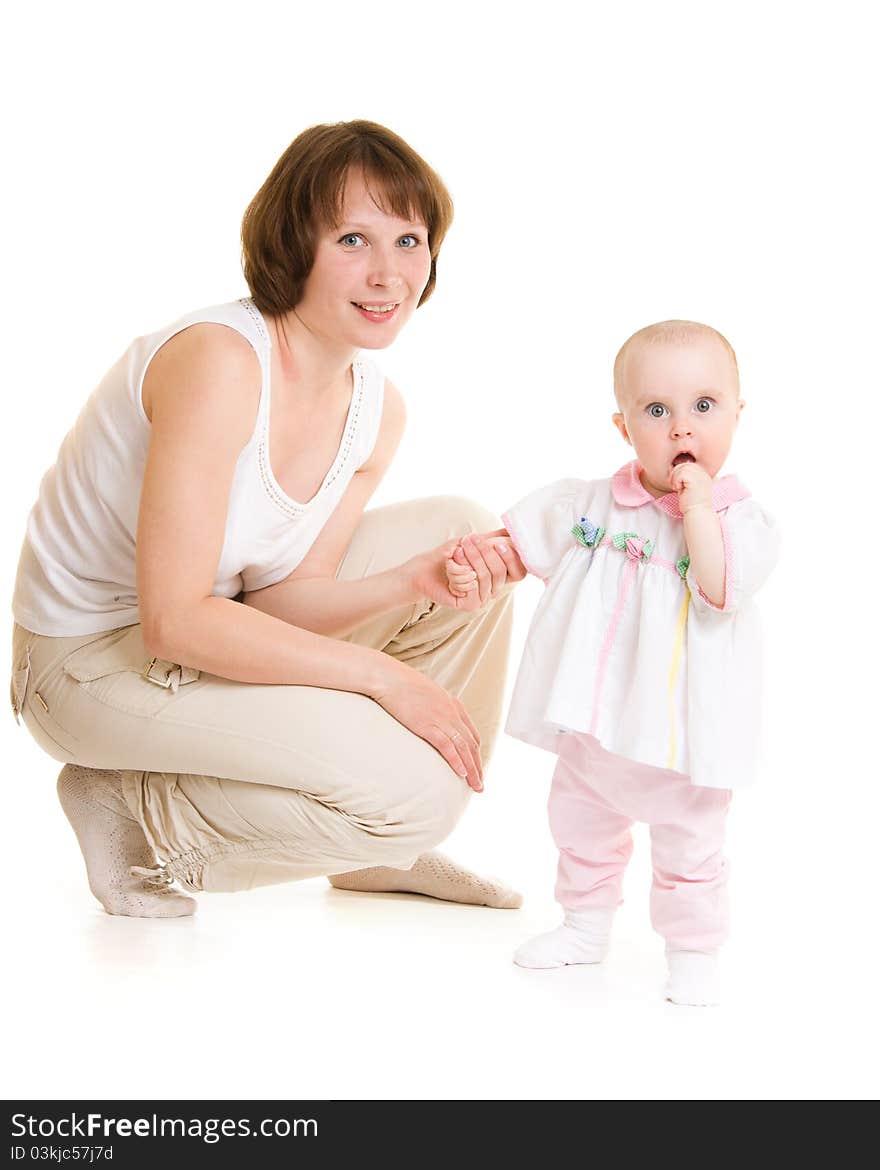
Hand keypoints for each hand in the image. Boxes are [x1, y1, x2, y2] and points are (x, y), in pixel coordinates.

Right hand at [372, 663, 483, 790]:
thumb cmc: (401, 684)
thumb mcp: (426, 693)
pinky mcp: (427, 726)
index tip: (476, 766)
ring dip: (472, 770)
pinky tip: (461, 774)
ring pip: (463, 749)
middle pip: (471, 745)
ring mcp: (441, 719)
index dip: (475, 753)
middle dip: (478, 766)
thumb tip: (430, 717)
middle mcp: (452, 713)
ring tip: (476, 786)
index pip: (472, 733)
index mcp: (453, 704)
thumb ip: (434, 706)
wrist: (388, 677)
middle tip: (480, 785)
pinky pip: (447, 747)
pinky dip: (456, 762)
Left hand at [409, 531, 524, 612]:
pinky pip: (470, 585)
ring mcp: (483, 599)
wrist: (425, 569)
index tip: (497, 543)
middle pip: (500, 571)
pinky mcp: (470, 605)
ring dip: (467, 560)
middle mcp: (494, 589)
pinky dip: (457, 573)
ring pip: (484, 577)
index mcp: (500, 576)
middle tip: (467, 541)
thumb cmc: (450, 555)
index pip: (518, 571)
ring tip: (456, 552)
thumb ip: (495, 537)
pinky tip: (450, 571)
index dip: (511, 557)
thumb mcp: (475, 542)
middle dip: (483, 553)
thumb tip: (513, 529)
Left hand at [670, 462, 713, 513]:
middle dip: (676, 473)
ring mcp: (700, 477)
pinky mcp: (695, 481)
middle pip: (685, 464)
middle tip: (675, 485)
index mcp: (703, 475)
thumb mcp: (687, 487)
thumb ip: (683, 477)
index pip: (689, 465)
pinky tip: (678, 488)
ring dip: (675, 477)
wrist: (697, 513)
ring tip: (677, 487)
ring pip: (682, 468)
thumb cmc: (691, 503)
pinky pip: (681, 474)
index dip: (679, 471)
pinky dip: (676, 481)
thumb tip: (673, 469)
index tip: (676, 482)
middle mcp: (703, 474)